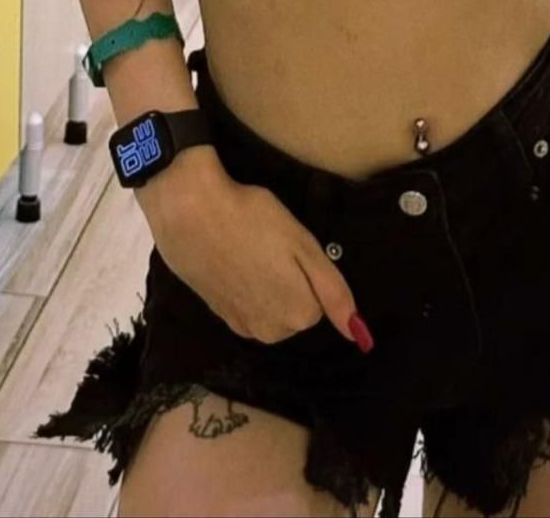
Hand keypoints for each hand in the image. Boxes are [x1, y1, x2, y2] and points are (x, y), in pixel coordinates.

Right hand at [154, 170, 374, 350]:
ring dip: (267, 285)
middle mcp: (271, 332)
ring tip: (249, 251)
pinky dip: (245, 288)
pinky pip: (249, 307)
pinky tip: (232, 261)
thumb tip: (360, 335)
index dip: (306, 269)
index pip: (320, 300)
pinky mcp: (218, 315)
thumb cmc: (254, 220)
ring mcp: (241, 326)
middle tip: (268, 246)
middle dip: (289, 281)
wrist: (190, 213)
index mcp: (298, 315)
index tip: (287, 247)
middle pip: (297, 308)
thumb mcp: (304, 246)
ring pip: (273, 309)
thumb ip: (334, 292)